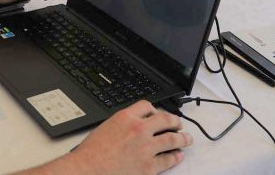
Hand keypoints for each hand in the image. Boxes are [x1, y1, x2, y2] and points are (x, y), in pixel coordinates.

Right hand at [64, 101, 190, 174]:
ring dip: (182, 138)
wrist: (88, 170)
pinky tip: (178, 155)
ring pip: (172, 139)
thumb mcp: (106, 127)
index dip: (155, 110)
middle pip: (165, 119)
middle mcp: (138, 129)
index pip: (147, 106)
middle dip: (175, 121)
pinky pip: (168, 160)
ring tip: (187, 139)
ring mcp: (146, 148)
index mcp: (126, 117)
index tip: (158, 114)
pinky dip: (175, 156)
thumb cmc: (92, 153)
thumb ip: (123, 123)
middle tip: (179, 124)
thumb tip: (135, 125)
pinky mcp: (149, 167)